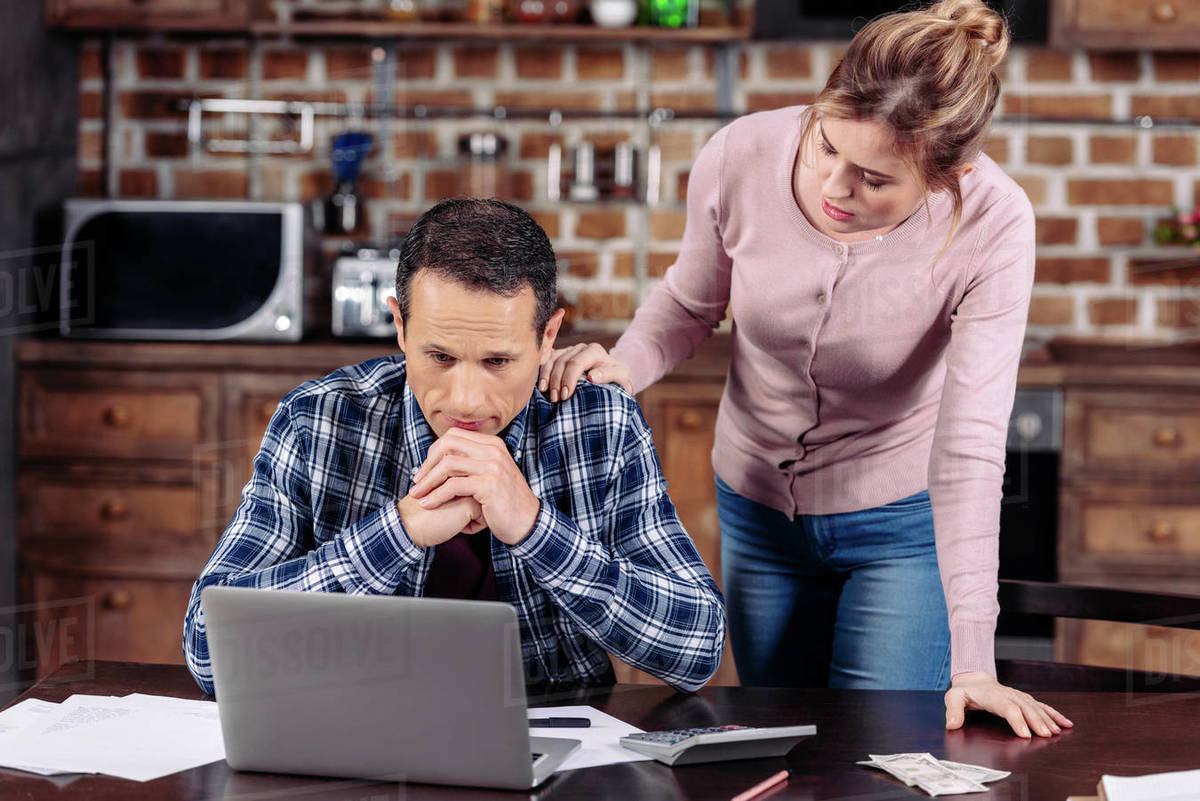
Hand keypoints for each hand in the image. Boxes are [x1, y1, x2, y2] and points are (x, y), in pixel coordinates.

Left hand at [408, 428, 540, 545]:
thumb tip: (444, 458)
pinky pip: (453, 486)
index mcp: (492, 444)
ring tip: (417, 495)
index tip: (424, 470)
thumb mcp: (491, 474)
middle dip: (427, 464)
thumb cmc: (504, 501)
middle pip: (447, 446)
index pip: (453, 436)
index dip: (433, 451)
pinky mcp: (489, 484)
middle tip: (417, 482)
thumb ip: (473, 462)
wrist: (527, 521)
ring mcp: (492, 466)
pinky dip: (436, 496)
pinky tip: (428, 505)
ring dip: (428, 481)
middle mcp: (493, 450)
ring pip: (447, 465)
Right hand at [538, 343, 633, 400]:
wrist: (613, 375)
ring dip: (547, 377)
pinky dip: (543, 372)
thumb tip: (591, 376)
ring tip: (545, 393)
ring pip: (552, 360)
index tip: (565, 396)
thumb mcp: (621, 377)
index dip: (568, 379)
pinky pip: (548, 360)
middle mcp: (581, 347)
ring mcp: (570, 350)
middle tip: (555, 399)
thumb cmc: (617, 378)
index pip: (576, 363)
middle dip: (557, 381)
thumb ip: (609, 375)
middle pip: (562, 362)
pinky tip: (541, 385)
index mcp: (594, 351)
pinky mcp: (562, 355)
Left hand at [944, 672, 1073, 737]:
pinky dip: (1055, 714)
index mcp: (992, 696)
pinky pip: (1042, 706)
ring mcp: (1019, 696)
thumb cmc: (965, 691)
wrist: (974, 679)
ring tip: (1058, 732)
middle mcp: (1009, 695)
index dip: (1017, 719)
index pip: (1007, 707)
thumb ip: (953, 711)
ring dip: (1048, 719)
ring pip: (1036, 707)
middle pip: (1025, 708)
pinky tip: (1066, 723)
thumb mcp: (953, 698)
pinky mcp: (1025, 700)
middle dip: (1036, 721)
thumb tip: (952, 725)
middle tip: (1046, 735)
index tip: (1025, 734)